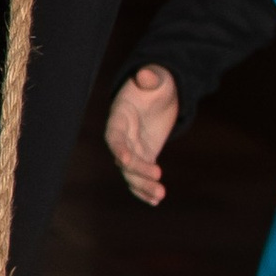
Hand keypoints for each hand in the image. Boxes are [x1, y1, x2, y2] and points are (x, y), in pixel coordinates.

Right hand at [105, 62, 178, 206]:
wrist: (161, 92)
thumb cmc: (156, 82)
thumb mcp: (156, 77)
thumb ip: (150, 77)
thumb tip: (146, 75)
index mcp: (120, 116)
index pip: (114, 135)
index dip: (118, 148)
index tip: (127, 160)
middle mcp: (122, 135)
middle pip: (123, 158)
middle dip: (137, 170)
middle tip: (157, 177)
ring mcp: (132, 147)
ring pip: (131, 172)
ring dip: (143, 185)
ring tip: (160, 195)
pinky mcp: (145, 155)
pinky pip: (141, 175)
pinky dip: (145, 189)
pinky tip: (155, 200)